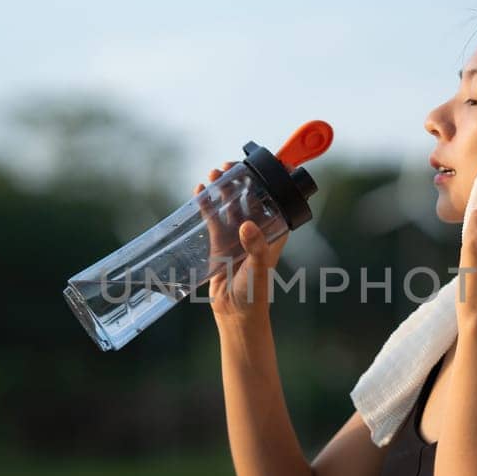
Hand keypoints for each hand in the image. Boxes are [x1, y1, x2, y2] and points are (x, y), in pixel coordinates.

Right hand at [195, 161, 288, 323]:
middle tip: (229, 166)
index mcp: (274, 232)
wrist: (236, 314)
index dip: (273, 180)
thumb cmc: (254, 293)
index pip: (277, 199)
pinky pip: (213, 217)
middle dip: (241, 179)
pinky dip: (207, 204)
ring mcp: (237, 235)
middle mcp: (257, 230)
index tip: (268, 162)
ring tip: (214, 173)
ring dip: (223, 188)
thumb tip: (247, 225)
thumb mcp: (258, 268)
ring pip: (230, 204)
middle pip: (250, 196)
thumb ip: (256, 247)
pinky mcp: (219, 242)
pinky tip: (200, 191)